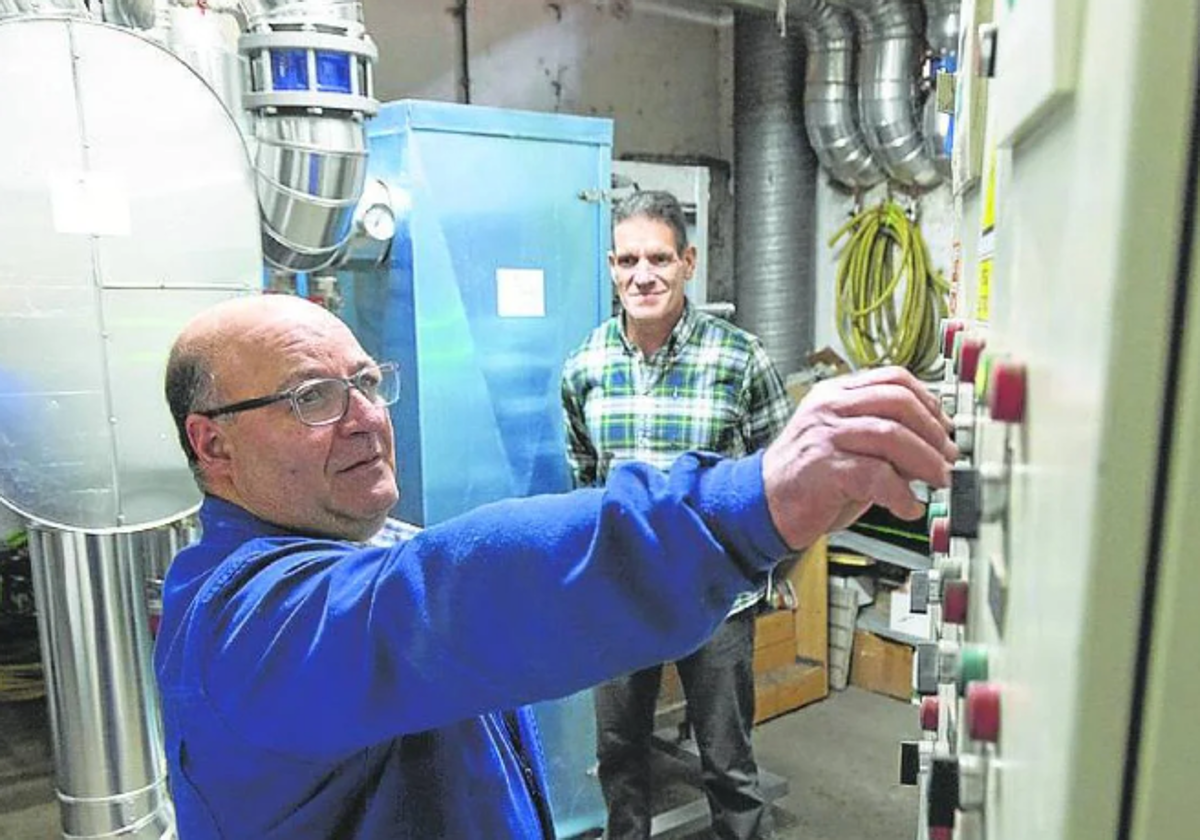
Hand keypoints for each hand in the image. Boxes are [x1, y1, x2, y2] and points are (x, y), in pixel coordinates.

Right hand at [762, 366, 957, 550]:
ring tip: (939, 482)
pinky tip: (908, 508)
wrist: (763, 504)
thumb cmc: (808, 478)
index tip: (946, 428)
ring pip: (891, 435)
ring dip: (925, 462)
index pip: (893, 378)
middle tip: (949, 459)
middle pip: (898, 402)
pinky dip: (900, 495)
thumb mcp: (847, 446)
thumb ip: (884, 440)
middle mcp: (829, 408)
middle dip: (933, 432)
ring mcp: (824, 435)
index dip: (929, 402)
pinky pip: (875, 475)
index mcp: (835, 394)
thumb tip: (934, 448)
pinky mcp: (822, 468)